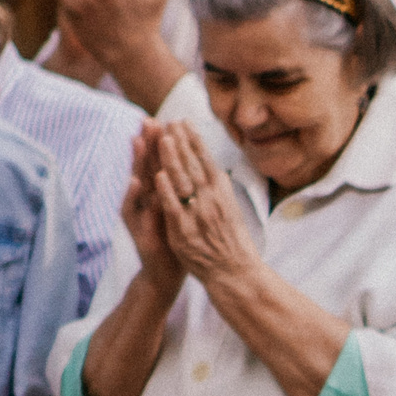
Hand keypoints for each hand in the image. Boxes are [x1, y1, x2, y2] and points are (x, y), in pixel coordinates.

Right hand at [118, 125, 181, 288]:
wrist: (167, 273)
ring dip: (138, 163)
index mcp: (162, 194)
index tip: (167, 118)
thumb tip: (193, 164)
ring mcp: (141, 214)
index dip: (164, 142)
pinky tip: (135, 182)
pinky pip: (135, 211)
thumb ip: (182, 187)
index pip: (162, 163)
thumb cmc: (178, 239)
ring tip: (138, 141)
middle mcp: (148, 200)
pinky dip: (135, 197)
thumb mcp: (181, 210)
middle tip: (148, 120)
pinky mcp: (138, 230)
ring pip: (138, 183)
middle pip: (148, 167)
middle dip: (148, 143)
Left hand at [152, 121, 259, 282]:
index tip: (184, 122)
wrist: (236, 273)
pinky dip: (167, 190)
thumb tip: (213, 171)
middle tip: (170, 121)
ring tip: (163, 138)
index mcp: (223, 194)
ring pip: (183, 182)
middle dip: (181, 142)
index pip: (206, 161)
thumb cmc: (234, 244)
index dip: (194, 141)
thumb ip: (219, 192)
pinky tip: (158, 175)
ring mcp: (198, 215)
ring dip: (172, 158)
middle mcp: (212, 201)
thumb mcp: (231, 210)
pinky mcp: (185, 232)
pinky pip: (174, 207)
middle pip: (194, 166)